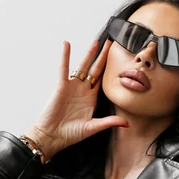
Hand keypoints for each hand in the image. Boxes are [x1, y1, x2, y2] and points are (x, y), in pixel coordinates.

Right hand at [24, 38, 127, 161]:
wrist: (51, 136)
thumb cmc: (69, 134)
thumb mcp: (92, 128)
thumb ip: (109, 122)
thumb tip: (127, 123)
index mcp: (91, 99)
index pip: (103, 80)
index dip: (111, 69)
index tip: (119, 59)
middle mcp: (82, 91)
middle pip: (95, 70)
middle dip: (103, 57)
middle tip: (111, 44)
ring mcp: (72, 87)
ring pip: (82, 66)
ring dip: (89, 54)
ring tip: (96, 42)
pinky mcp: (61, 86)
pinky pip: (63, 68)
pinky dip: (65, 56)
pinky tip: (66, 44)